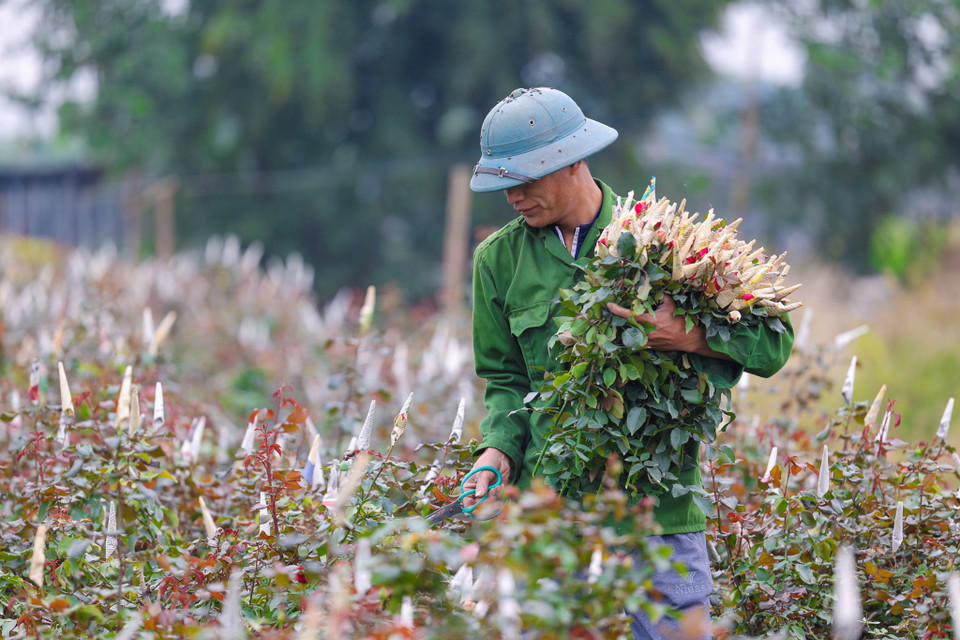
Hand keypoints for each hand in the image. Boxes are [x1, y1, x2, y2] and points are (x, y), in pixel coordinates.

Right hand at [461, 447, 511, 510]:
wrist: (500, 458)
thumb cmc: (488, 462)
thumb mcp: (483, 471)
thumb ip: (482, 484)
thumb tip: (479, 495)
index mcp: (468, 489)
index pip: (468, 504)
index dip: (474, 508)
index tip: (483, 506)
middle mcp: (476, 495)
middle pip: (480, 508)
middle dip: (488, 502)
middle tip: (493, 490)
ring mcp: (487, 496)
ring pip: (490, 507)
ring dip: (495, 498)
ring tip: (496, 486)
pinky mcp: (496, 495)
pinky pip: (498, 502)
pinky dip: (500, 496)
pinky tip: (500, 486)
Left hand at [607, 296, 727, 358]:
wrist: (689, 339)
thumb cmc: (680, 320)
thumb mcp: (670, 304)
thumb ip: (659, 296)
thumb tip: (651, 287)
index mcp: (650, 320)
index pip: (629, 314)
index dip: (617, 310)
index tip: (609, 305)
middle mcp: (646, 332)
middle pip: (626, 326)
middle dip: (618, 320)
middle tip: (612, 313)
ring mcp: (648, 342)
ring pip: (630, 336)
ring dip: (625, 329)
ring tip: (620, 323)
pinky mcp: (650, 347)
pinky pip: (638, 342)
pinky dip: (634, 337)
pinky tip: (633, 332)